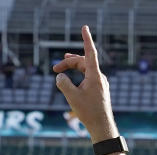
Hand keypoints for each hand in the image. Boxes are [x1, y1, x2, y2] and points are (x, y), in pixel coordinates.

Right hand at [52, 25, 117, 142]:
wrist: (102, 126)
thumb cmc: (89, 112)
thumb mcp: (72, 97)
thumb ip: (63, 84)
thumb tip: (60, 76)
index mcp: (94, 75)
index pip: (90, 53)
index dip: (86, 39)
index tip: (84, 27)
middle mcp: (99, 77)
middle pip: (83, 62)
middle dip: (68, 62)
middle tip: (54, 68)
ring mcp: (100, 83)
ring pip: (85, 69)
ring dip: (73, 67)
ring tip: (62, 66)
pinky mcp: (99, 89)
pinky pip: (88, 77)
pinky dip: (78, 75)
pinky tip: (71, 81)